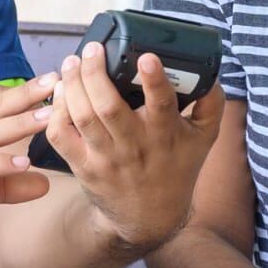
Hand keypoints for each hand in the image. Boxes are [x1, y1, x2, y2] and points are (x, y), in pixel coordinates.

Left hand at [44, 43, 223, 254]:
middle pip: (108, 106)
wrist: (150, 217)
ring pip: (82, 117)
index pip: (161, 104)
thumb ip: (211, 103)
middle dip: (95, 73)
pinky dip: (55, 112)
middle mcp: (134, 145)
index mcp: (165, 133)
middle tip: (92, 49)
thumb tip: (211, 72)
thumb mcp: (204, 138)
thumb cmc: (177, 169)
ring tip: (71, 62)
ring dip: (72, 85)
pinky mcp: (83, 165)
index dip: (154, 79)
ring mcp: (106, 157)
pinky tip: (60, 92)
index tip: (146, 56)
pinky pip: (61, 136)